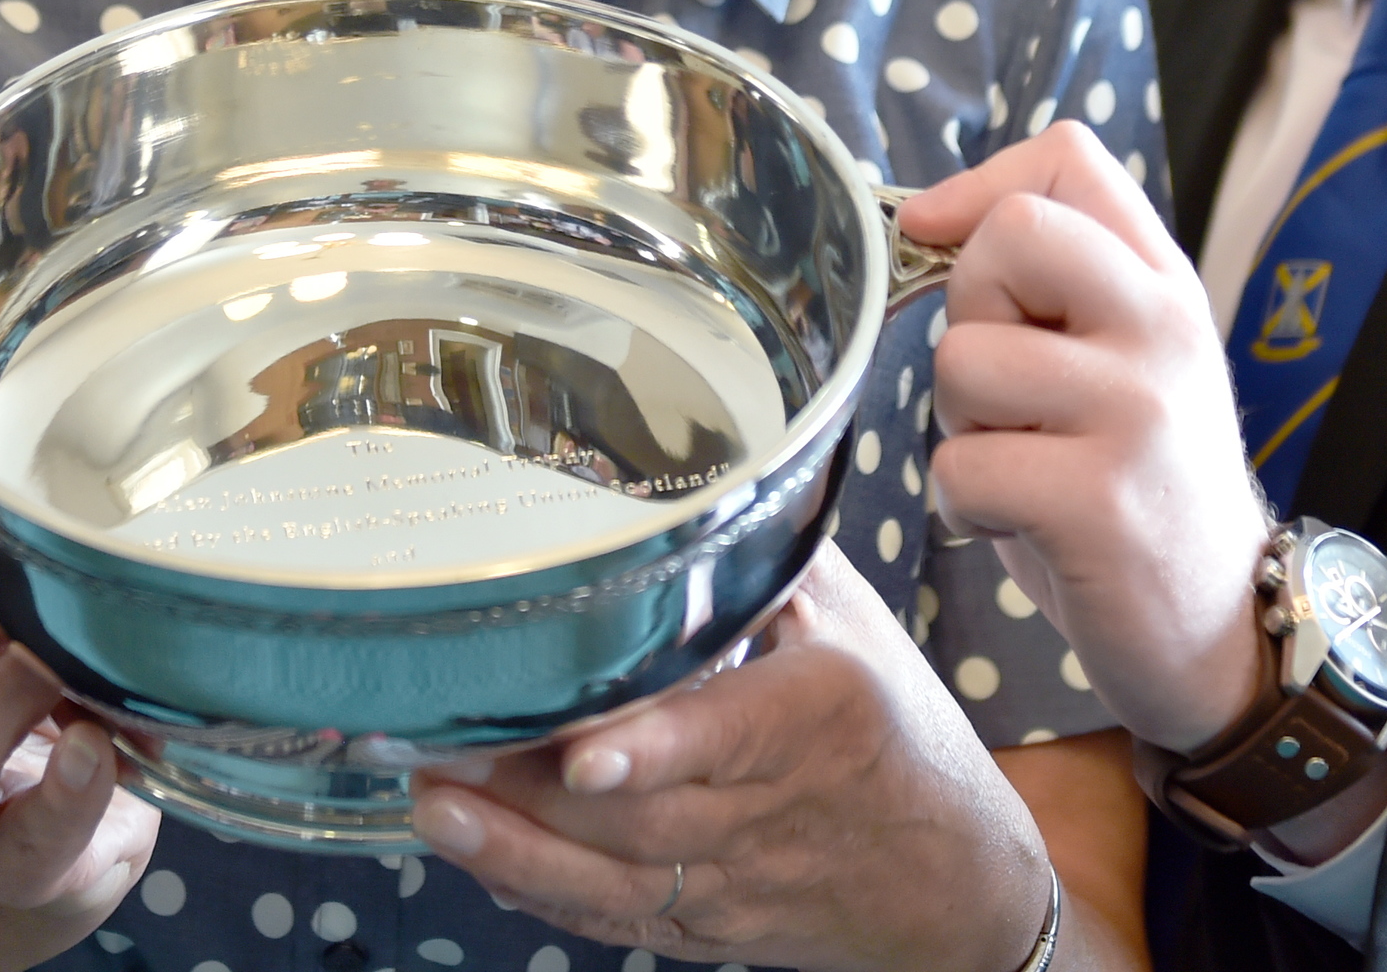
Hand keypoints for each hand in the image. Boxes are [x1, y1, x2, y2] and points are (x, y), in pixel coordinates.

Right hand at [0, 511, 159, 933]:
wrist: (24, 854)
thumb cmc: (14, 714)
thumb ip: (0, 579)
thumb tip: (68, 511)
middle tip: (32, 587)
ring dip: (4, 703)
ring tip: (64, 667)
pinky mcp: (13, 874)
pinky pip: (30, 845)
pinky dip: (69, 796)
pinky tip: (98, 751)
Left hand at [408, 545, 1052, 971]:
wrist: (958, 884)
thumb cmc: (901, 734)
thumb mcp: (857, 624)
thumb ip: (770, 557)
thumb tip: (691, 461)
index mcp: (822, 718)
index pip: (731, 737)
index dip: (654, 748)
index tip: (582, 752)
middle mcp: (772, 808)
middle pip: (641, 813)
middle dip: (528, 788)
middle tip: (431, 741)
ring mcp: (735, 879)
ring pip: (612, 875)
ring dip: (511, 844)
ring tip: (428, 798)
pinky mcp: (705, 925)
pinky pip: (611, 916)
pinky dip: (537, 889)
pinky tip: (471, 849)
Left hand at [909, 121, 1274, 755]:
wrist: (1223, 628)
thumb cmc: (1138, 487)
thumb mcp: (1121, 362)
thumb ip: (1055, 286)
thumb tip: (923, 219)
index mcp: (1163, 284)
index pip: (1067, 159)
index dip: (980, 189)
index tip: (941, 242)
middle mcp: (1162, 329)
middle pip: (1008, 237)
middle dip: (969, 315)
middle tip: (1006, 394)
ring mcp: (1135, 411)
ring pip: (963, 360)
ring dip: (961, 424)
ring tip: (1022, 464)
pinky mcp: (1097, 500)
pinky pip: (960, 465)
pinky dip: (963, 505)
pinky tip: (1019, 525)